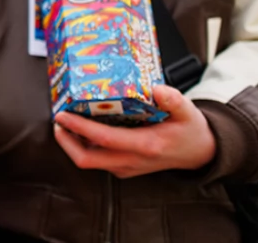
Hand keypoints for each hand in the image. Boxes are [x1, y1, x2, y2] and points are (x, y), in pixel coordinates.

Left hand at [53, 85, 216, 178]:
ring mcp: (126, 167)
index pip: (105, 139)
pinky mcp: (124, 167)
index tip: (62, 115)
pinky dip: (85, 145)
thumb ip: (173, 100)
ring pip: (90, 161)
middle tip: (58, 120)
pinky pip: (98, 159)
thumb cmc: (189, 130)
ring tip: (65, 120)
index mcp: (146, 146)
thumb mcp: (187, 111)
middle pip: (87, 160)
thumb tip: (157, 89)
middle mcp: (132, 161)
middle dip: (66, 141)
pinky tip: (82, 127)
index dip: (80, 128)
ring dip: (73, 143)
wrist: (199, 153)